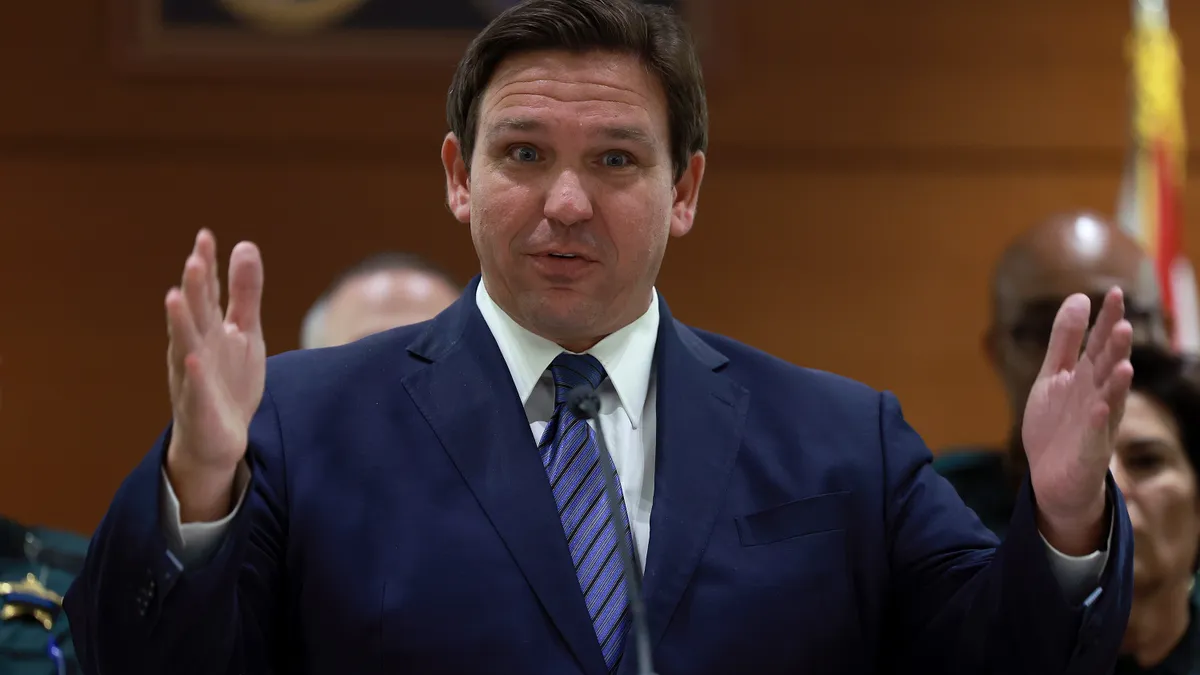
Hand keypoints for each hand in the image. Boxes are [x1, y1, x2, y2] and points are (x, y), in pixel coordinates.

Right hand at [164, 229, 265, 520]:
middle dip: (194, 288)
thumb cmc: (229, 381)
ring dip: (181, 322)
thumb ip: (245, 292)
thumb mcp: (245, 332)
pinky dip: (194, 372)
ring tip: (176, 296)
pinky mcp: (199, 405)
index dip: (206, 266)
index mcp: (207, 328)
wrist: (219, 438)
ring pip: (185, 345)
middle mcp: (195, 347)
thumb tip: (245, 245)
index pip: (206, 292)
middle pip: (194, 313)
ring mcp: (193, 376)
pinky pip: (196, 387)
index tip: (206, 236)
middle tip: (194, 258)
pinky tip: (193, 356)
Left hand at [1022, 287, 1133, 554]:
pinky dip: (1099, 421)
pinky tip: (1100, 407)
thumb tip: (1079, 297)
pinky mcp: (1089, 451)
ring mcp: (1096, 425)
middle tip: (1122, 324)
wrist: (1052, 477)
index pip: (1099, 344)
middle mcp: (1097, 397)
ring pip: (1109, 400)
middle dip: (1115, 349)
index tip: (1112, 292)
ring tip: (1123, 363)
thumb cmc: (1057, 424)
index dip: (1106, 320)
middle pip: (1107, 369)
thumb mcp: (1054, 376)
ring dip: (1116, 383)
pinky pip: (1096, 435)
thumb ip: (1065, 340)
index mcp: (1088, 377)